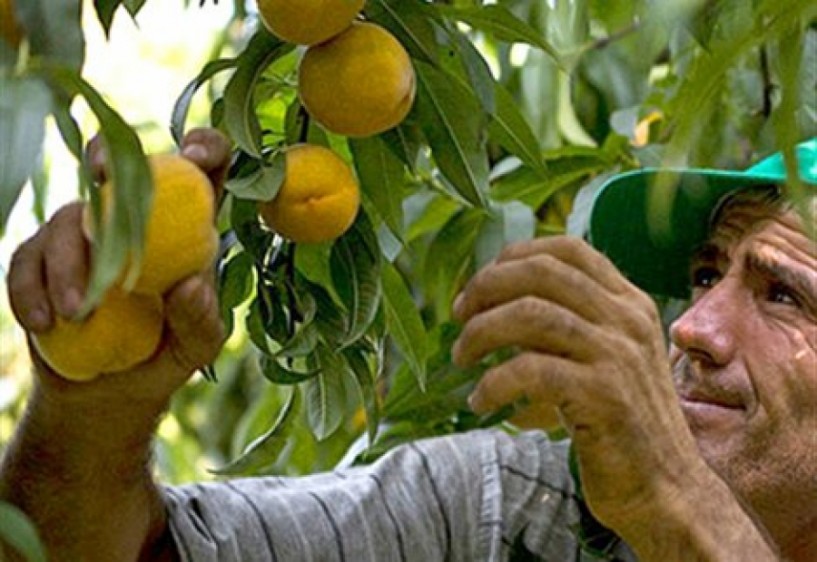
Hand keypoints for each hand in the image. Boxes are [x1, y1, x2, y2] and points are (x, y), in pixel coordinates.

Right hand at [7, 128, 231, 406]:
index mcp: (187, 226)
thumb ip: (201, 320)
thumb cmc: (165, 357)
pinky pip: (27, 257)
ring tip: (75, 313)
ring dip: (68, 263)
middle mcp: (135, 218)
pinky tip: (43, 323)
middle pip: (122, 164)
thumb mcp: (197, 347)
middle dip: (110, 156)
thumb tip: (192, 286)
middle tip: (105, 178)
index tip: (195, 158)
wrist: (107, 394)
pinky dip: (29, 288)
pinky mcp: (42, 259)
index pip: (205, 170)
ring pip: (69, 216)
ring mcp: (85, 234)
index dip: (205, 147)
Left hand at [452, 236, 705, 530]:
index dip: (515, 256)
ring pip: (529, 314)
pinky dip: (492, 382)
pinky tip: (481, 401)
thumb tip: (500, 304)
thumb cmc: (624, 427)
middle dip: (487, 287)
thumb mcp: (608, 361)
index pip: (568, 250)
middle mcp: (626, 320)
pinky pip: (529, 369)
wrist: (667, 491)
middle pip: (541, 273)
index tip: (480, 283)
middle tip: (459, 316)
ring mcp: (617, 354)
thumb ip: (574, 326)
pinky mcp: (603, 394)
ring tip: (462, 357)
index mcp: (629, 304)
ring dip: (481, 332)